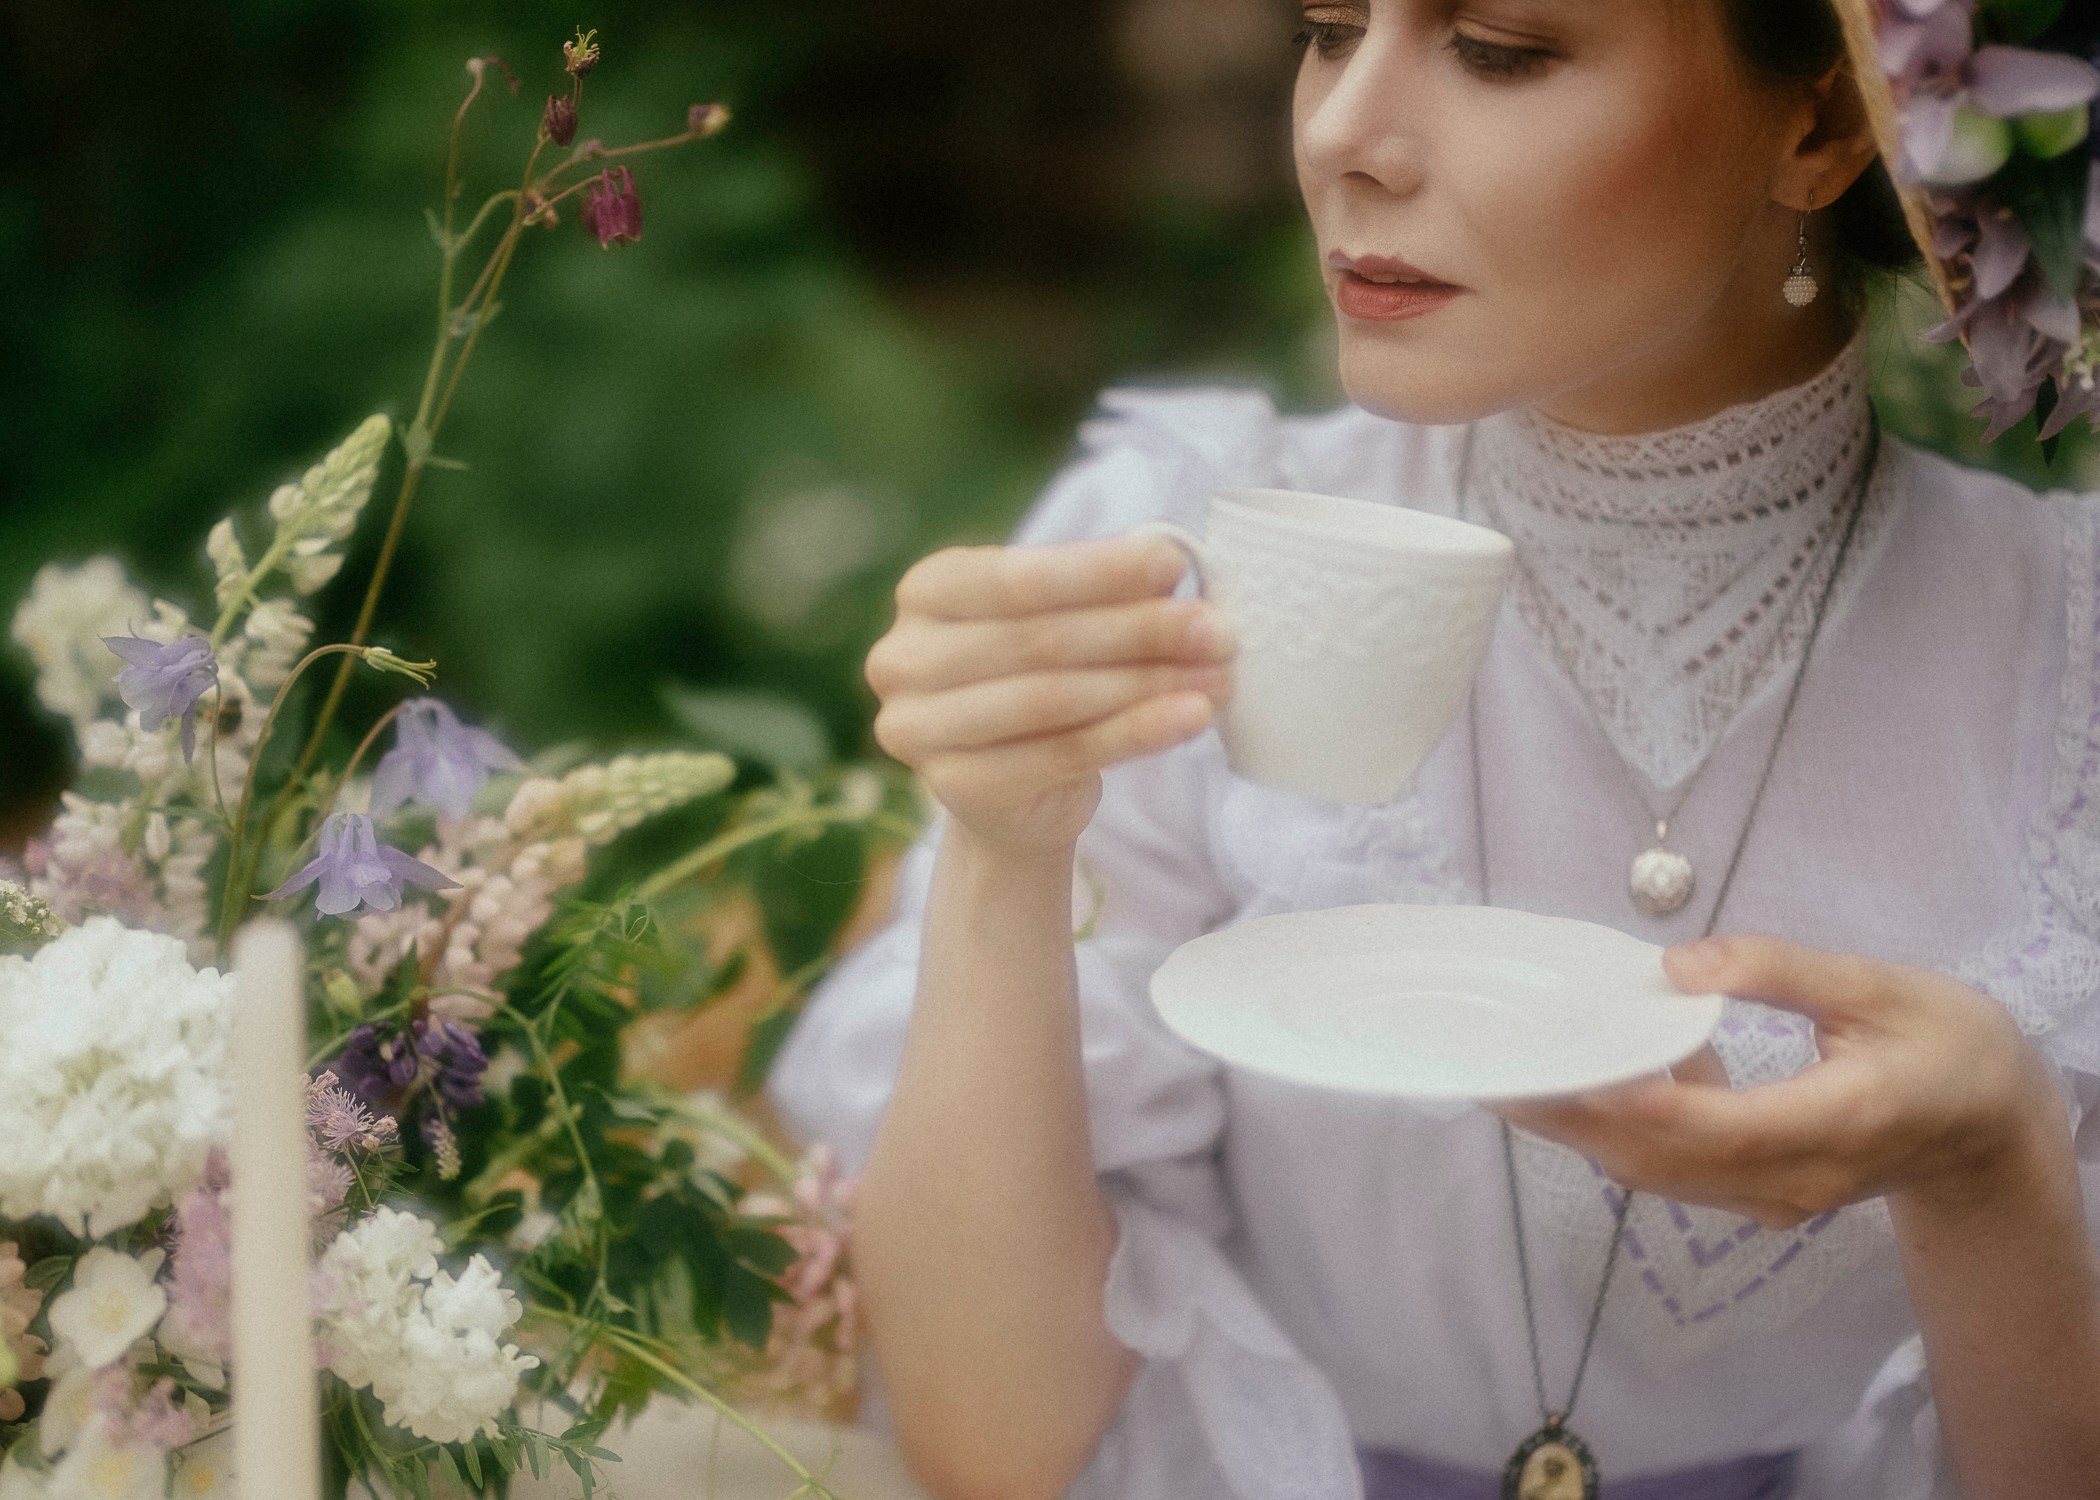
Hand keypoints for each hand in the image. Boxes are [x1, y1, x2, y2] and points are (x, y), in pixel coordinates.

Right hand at [866, 534, 1234, 855]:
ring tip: (1217, 676)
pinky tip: (1190, 717)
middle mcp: (903, 657)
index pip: (1014, 577)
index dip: (1097, 571)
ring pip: (1051, 699)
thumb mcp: (1060, 622)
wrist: (1013, 793)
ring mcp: (918, 727)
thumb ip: (1100, 592)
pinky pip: (1063, 754)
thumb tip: (1173, 562)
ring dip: (1146, 684)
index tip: (1174, 564)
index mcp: (926, 591)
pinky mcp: (957, 786)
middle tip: (1218, 630)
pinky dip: (1137, 733)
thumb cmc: (1041, 681)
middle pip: (1036, 640)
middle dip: (1138, 631)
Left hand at [1493, 934, 2066, 1229]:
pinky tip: (1604, 1070)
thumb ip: (1777, 969)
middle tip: (1495, 1066)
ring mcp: (1772, 1197)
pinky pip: (1675, 1170)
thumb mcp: (1877, 985)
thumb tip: (1677, 963)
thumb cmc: (1947, 1045)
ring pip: (1656, 1173)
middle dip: (1570, 1117)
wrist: (1991, 1132)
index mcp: (1833, 1122)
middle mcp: (1791, 1178)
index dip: (1620, 1099)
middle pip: (1657, 1160)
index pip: (1704, 1126)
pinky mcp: (1758, 1193)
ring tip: (1520, 1066)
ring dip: (1585, 1125)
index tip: (1551, 1061)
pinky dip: (1626, 1127)